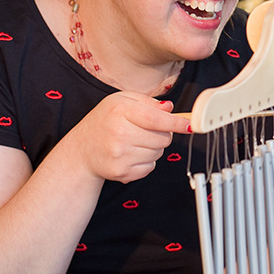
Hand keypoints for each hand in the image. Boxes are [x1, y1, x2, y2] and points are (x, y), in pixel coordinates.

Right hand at [63, 90, 190, 182]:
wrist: (83, 149)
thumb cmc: (105, 121)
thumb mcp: (122, 100)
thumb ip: (148, 102)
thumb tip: (170, 109)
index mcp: (120, 111)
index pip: (156, 119)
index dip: (177, 123)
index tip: (191, 125)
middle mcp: (119, 134)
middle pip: (164, 138)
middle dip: (162, 134)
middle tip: (146, 130)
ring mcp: (120, 155)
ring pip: (159, 153)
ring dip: (154, 147)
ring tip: (135, 141)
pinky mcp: (122, 172)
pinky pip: (151, 167)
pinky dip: (146, 161)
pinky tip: (131, 154)